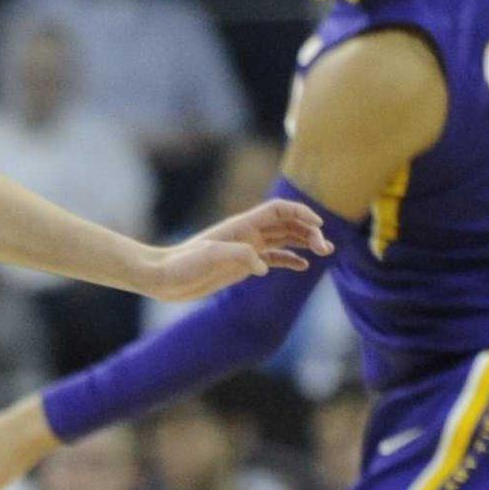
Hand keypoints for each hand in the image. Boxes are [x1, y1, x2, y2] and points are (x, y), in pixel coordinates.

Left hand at [134, 198, 330, 301]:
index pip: (279, 210)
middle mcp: (248, 233)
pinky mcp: (243, 265)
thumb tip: (263, 266)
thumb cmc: (181, 264)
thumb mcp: (210, 257)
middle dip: (310, 231)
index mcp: (242, 225)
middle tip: (325, 249)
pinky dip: (290, 260)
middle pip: (288, 224)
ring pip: (285, 239)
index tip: (318, 225)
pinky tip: (303, 267)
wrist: (163, 279)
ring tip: (325, 253)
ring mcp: (247, 248)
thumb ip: (240, 256)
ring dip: (305, 243)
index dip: (301, 213)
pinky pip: (274, 258)